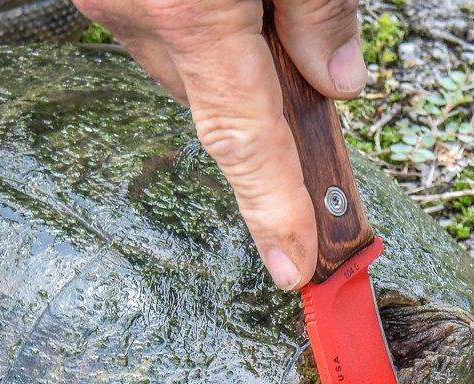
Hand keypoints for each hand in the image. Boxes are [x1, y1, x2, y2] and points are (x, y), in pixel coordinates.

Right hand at [74, 0, 367, 289]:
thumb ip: (319, 12)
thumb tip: (336, 80)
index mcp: (190, 9)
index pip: (244, 141)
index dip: (272, 212)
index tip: (292, 268)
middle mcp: (137, 12)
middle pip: (223, 108)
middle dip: (273, 102)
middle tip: (317, 61)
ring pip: (190, 71)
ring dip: (235, 56)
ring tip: (267, 0)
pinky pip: (163, 33)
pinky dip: (203, 27)